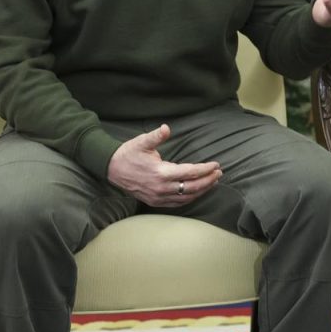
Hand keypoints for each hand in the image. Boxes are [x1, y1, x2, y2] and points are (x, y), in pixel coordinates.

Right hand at [106, 124, 221, 207]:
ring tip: (213, 182)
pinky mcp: (155, 202)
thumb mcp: (142, 142)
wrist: (111, 169)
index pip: (190, 172)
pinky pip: (177, 203)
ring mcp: (158, 197)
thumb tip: (166, 128)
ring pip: (186, 197)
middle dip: (208, 180)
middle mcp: (161, 188)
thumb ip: (156, 136)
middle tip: (219, 173)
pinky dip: (190, 198)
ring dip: (202, 190)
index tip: (216, 165)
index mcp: (161, 172)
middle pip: (192, 187)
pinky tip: (198, 192)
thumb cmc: (128, 153)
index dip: (205, 169)